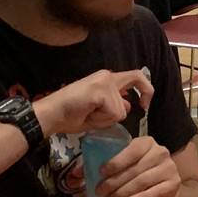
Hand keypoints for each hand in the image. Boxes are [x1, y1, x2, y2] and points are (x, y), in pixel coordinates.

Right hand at [32, 69, 154, 138]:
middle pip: (137, 78)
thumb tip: (129, 106)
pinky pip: (112, 113)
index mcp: (105, 80)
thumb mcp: (98, 112)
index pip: (133, 76)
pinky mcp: (100, 90)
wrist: (50, 115)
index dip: (145, 88)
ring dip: (106, 120)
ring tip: (88, 116)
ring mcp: (104, 82)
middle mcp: (107, 76)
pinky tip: (87, 115)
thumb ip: (113, 107)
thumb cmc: (69, 115)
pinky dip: (101, 120)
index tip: (144, 105)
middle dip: (146, 92)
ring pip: (121, 109)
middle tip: (144, 107)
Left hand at [93, 135, 181, 196]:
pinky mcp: (173, 184)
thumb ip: (104, 168)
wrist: (162, 192)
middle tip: (100, 192)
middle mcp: (160, 152)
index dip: (116, 161)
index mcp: (146, 143)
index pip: (132, 149)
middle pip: (135, 168)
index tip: (101, 172)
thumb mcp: (123, 168)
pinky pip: (156, 191)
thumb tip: (76, 173)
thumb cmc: (138, 176)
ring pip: (143, 180)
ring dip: (124, 192)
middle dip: (115, 181)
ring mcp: (169, 168)